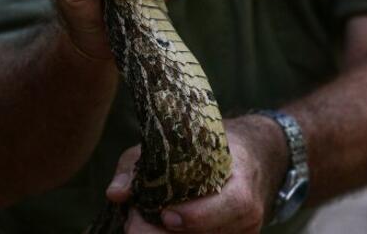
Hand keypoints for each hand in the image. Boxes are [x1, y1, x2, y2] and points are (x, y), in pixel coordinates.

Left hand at [106, 117, 288, 232]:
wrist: (250, 157)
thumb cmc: (209, 146)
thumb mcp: (174, 142)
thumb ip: (140, 164)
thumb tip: (115, 194)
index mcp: (243, 180)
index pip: (232, 204)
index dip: (199, 215)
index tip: (166, 215)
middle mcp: (249, 213)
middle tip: (133, 226)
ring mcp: (243, 232)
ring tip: (140, 224)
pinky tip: (158, 228)